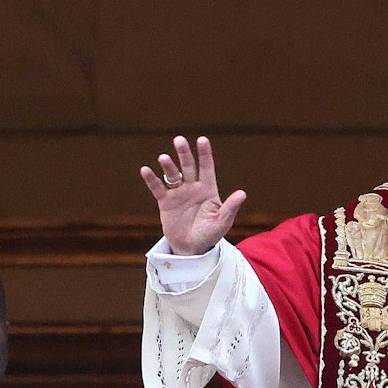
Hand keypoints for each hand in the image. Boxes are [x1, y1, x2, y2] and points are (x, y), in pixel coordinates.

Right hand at [138, 135, 246, 255]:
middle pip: (188, 166)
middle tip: (179, 140)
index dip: (205, 154)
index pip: (207, 168)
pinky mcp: (165, 202)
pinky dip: (151, 179)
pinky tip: (145, 170)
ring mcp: (178, 193)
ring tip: (163, 158)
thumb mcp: (222, 222)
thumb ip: (230, 207)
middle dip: (184, 153)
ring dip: (168, 166)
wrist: (191, 248)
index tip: (202, 139)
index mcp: (208, 189)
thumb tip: (242, 193)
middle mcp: (193, 187)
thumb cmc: (210, 234)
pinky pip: (158, 188)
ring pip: (172, 175)